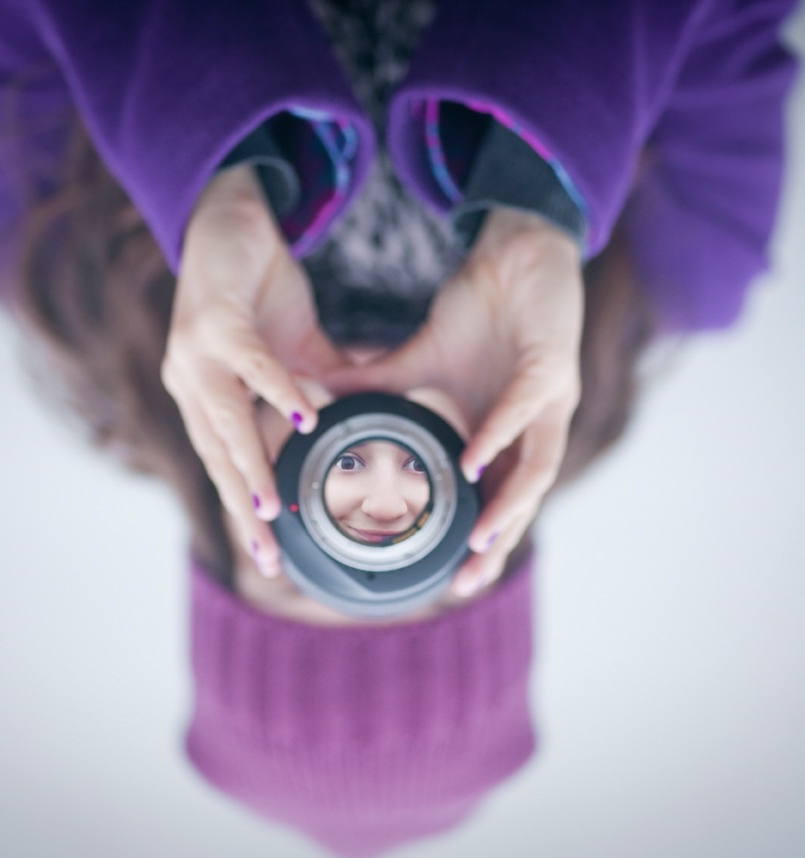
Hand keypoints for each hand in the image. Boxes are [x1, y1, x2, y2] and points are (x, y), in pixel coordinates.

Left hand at [161, 165, 344, 574]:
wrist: (229, 218)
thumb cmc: (257, 290)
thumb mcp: (295, 349)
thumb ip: (319, 386)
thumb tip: (354, 418)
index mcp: (206, 397)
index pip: (226, 466)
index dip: (245, 511)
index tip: (271, 555)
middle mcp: (190, 384)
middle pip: (217, 459)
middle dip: (242, 512)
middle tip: (268, 558)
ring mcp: (194, 354)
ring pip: (224, 423)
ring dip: (250, 468)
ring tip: (273, 511)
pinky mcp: (212, 320)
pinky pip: (250, 363)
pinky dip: (278, 391)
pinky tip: (307, 417)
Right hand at [325, 209, 583, 595]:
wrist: (517, 254)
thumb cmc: (479, 312)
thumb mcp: (420, 360)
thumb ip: (380, 386)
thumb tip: (324, 396)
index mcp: (505, 431)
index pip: (495, 499)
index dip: (478, 540)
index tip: (449, 578)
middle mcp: (533, 427)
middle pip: (522, 500)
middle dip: (495, 544)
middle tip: (465, 583)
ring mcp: (549, 401)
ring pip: (535, 469)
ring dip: (507, 508)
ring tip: (477, 543)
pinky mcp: (552, 366)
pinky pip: (524, 411)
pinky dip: (496, 438)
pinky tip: (471, 464)